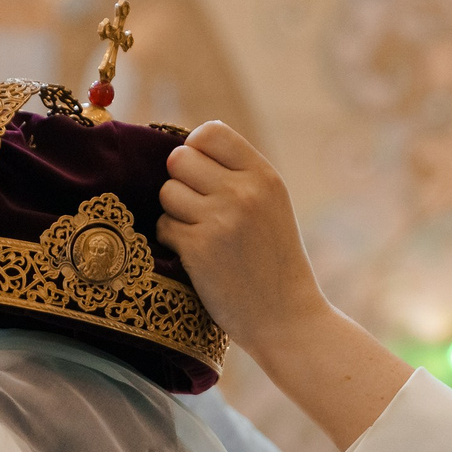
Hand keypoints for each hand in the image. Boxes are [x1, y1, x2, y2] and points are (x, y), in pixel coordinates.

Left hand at [158, 122, 328, 350]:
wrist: (287, 319)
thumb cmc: (274, 263)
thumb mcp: (272, 206)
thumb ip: (238, 175)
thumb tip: (185, 150)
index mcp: (264, 176)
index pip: (210, 132)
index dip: (195, 149)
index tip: (200, 174)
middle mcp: (243, 191)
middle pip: (179, 159)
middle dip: (180, 182)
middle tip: (196, 209)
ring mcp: (220, 219)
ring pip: (167, 192)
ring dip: (174, 213)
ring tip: (199, 234)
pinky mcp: (199, 248)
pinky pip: (164, 226)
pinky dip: (173, 240)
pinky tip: (196, 257)